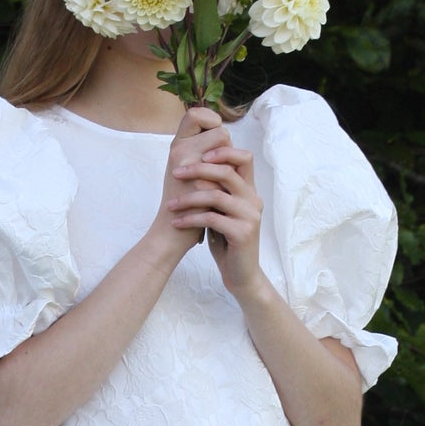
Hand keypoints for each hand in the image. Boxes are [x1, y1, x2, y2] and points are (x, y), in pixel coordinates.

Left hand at [163, 107, 263, 298]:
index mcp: (250, 191)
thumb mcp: (222, 211)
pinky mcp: (242, 233)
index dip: (223, 151)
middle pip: (227, 172)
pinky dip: (191, 219)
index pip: (244, 158)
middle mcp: (253, 200)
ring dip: (189, 198)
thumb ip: (217, 190)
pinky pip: (212, 219)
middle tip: (176, 173)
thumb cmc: (227, 240)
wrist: (241, 273)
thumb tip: (196, 167)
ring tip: (171, 205)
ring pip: (216, 195)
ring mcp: (250, 216)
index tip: (199, 154)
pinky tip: (177, 222)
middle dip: (198, 169)